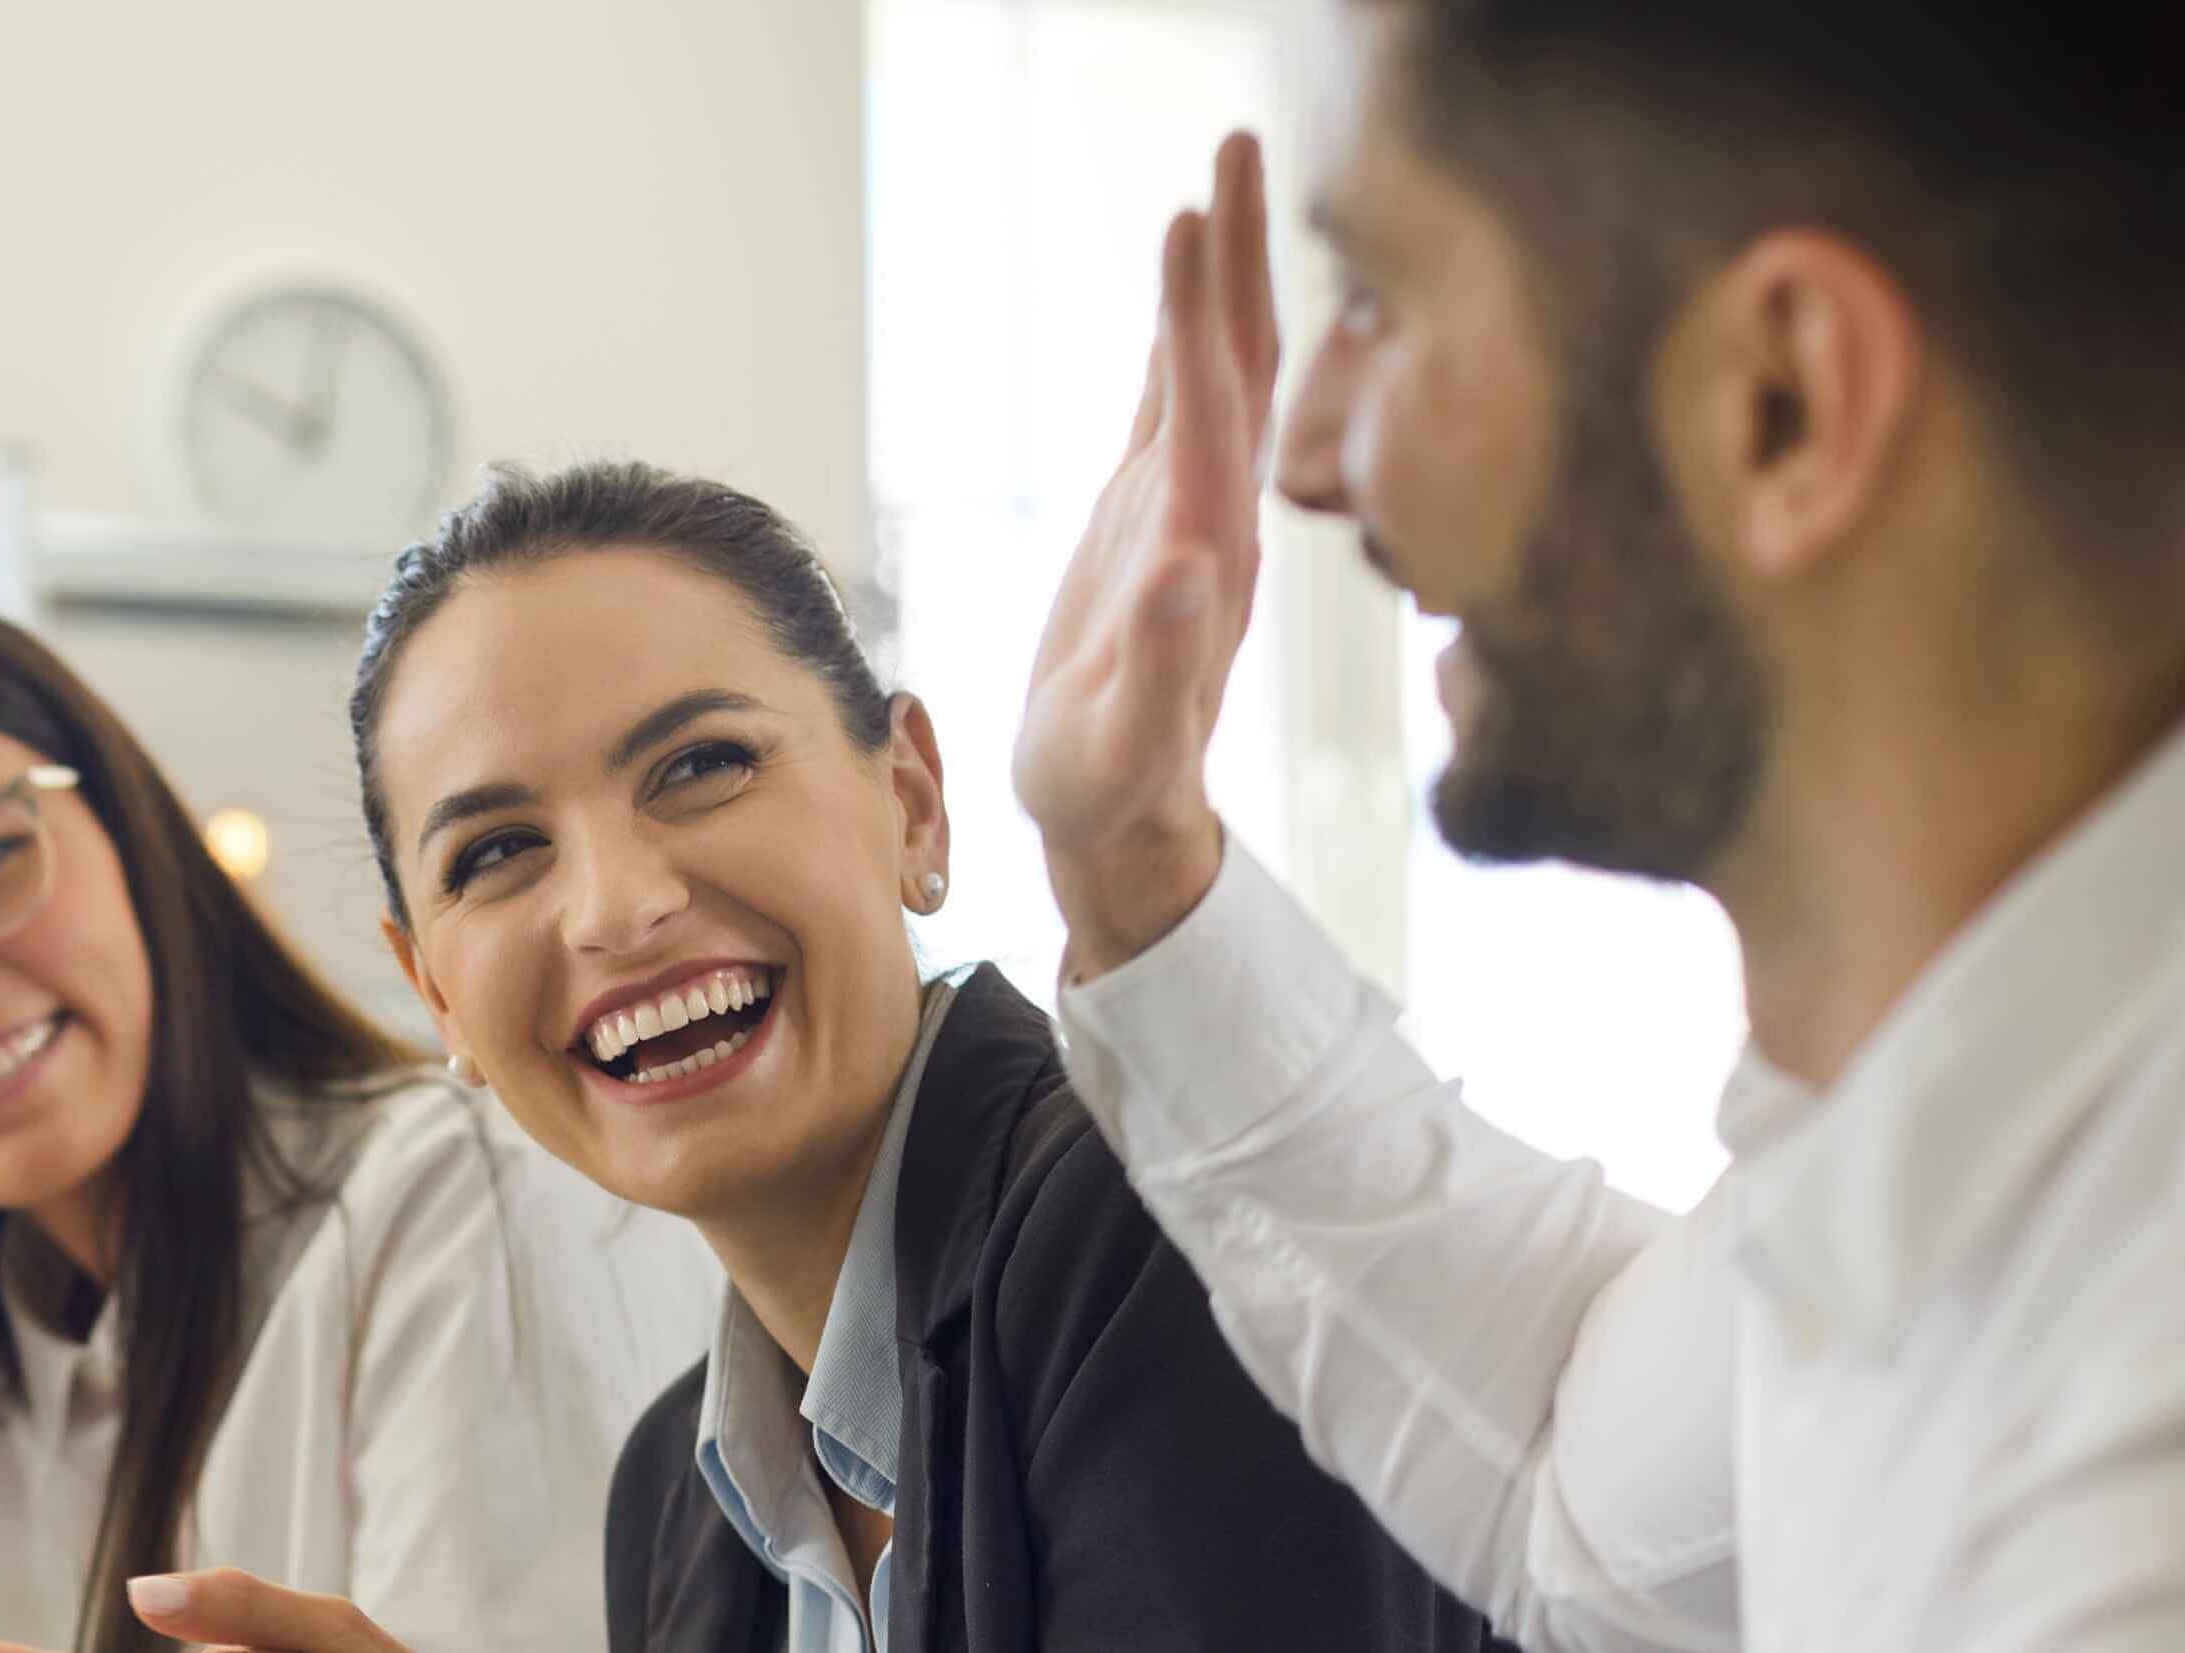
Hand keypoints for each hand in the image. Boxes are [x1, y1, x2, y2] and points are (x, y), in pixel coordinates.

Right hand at [1011, 130, 1280, 976]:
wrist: (1126, 817)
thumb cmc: (1112, 789)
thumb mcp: (1126, 743)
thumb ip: (1161, 664)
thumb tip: (1187, 570)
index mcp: (1204, 550)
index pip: (1206, 408)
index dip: (1194, 316)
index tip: (1185, 220)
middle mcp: (1211, 512)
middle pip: (1233, 357)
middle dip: (1236, 252)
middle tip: (1238, 139)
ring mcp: (1186, 509)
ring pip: (1213, 367)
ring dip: (1219, 272)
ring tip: (1218, 176)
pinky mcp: (1154, 519)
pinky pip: (1176, 403)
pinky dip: (1181, 331)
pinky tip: (1182, 286)